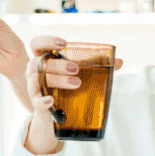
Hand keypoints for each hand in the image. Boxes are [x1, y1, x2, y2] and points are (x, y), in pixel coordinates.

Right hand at [22, 35, 121, 154]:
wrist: (58, 114)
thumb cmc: (67, 87)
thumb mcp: (80, 74)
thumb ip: (96, 66)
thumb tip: (119, 62)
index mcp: (45, 60)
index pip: (36, 44)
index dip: (46, 41)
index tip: (64, 44)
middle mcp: (35, 71)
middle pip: (38, 62)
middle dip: (58, 64)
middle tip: (76, 69)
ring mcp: (35, 88)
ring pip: (36, 79)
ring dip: (57, 79)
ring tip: (76, 83)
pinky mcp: (37, 104)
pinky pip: (35, 101)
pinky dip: (42, 100)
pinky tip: (52, 100)